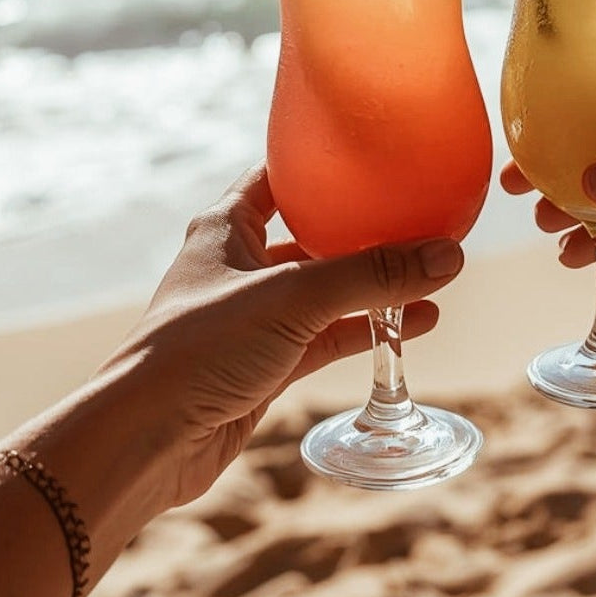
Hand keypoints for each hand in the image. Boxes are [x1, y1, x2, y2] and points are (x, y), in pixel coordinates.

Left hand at [105, 165, 463, 506]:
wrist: (146, 440)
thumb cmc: (200, 348)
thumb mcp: (293, 297)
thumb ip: (372, 276)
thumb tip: (449, 255)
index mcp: (225, 228)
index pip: (277, 177)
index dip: (319, 164)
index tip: (371, 156)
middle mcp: (237, 266)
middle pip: (310, 235)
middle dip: (362, 230)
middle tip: (418, 217)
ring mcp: (252, 318)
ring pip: (325, 291)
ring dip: (374, 284)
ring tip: (432, 272)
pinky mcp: (265, 365)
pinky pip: (326, 336)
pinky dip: (366, 328)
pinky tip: (413, 322)